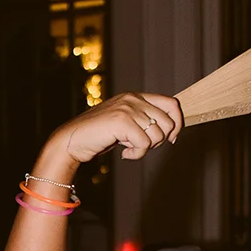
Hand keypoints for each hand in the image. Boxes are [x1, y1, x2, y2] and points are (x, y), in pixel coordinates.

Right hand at [47, 92, 183, 168]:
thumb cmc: (99, 136)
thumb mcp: (126, 124)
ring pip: (157, 135)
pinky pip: (144, 144)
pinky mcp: (122, 121)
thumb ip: (144, 121)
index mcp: (135, 96)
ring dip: (145, 149)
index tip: (172, 139)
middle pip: (168, 122)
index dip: (178, 123)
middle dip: (159, 140)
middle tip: (141, 146)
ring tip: (129, 149)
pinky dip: (136, 154)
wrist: (73, 140)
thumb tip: (172, 131)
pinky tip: (124, 154)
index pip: (172, 103)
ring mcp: (127, 109)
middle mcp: (133, 99)